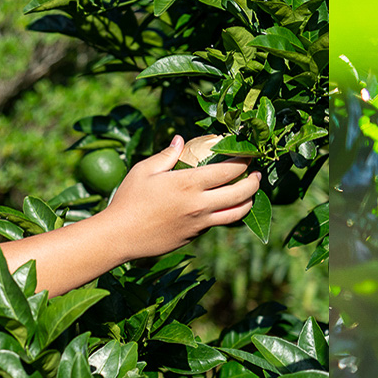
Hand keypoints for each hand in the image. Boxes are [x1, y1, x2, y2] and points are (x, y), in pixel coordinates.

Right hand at [102, 134, 260, 258]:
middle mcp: (200, 205)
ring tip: (251, 192)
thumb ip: (167, 155)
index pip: (228, 170)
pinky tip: (225, 205)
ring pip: (236, 213)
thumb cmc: (129, 199)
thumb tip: (180, 140)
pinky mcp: (195, 236)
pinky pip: (218, 223)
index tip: (248, 154)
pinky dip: (227, 213)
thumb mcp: (144, 170)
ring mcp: (200, 223)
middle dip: (254, 181)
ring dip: (249, 201)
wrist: (120, 236)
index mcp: (189, 184)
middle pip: (241, 193)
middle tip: (256, 174)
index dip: (243, 161)